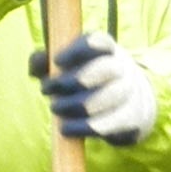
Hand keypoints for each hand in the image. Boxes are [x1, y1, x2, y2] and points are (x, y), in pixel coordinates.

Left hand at [35, 30, 158, 145]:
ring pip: (109, 97)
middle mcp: (123, 67)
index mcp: (106, 48)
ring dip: (77, 105)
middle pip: (106, 69)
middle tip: (46, 90)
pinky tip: (67, 129)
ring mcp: (131, 91)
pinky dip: (87, 127)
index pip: (99, 42)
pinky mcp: (133, 116)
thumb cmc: (86, 81)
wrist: (129, 102)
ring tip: (55, 109)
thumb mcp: (64, 68)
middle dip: (74, 80)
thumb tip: (37, 63)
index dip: (78, 50)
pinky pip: (113, 122)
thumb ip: (45, 62)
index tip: (57, 61)